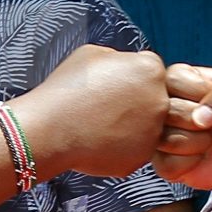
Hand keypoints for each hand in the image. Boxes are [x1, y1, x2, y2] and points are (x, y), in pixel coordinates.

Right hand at [8, 45, 169, 179]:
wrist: (50, 128)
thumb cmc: (67, 88)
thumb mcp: (93, 54)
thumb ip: (120, 58)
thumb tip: (128, 65)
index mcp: (151, 69)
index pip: (151, 72)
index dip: (128, 78)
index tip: (108, 85)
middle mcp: (161, 100)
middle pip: (154, 100)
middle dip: (133, 103)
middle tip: (103, 107)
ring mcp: (154, 131)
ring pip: (146, 127)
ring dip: (128, 126)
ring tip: (98, 124)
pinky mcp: (142, 157)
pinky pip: (134, 150)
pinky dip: (119, 148)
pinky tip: (97, 141)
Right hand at [153, 65, 211, 193]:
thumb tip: (199, 117)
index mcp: (177, 77)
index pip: (173, 79)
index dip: (201, 94)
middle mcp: (161, 104)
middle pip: (167, 111)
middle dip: (199, 122)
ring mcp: (158, 133)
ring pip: (166, 139)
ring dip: (197, 143)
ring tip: (207, 139)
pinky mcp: (160, 162)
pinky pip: (167, 164)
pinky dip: (191, 163)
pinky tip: (200, 157)